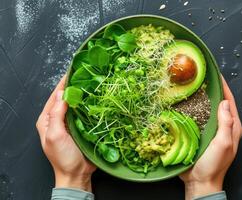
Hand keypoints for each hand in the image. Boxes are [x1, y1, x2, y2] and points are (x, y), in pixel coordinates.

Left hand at [36, 76, 95, 191]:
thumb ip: (56, 114)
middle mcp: (58, 119)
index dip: (63, 84)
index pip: (54, 97)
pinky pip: (85, 113)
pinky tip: (96, 98)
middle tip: (85, 75)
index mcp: (47, 120)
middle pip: (65, 99)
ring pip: (76, 105)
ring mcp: (70, 123)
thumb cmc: (63, 157)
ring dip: (82, 95)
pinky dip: (89, 105)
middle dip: (74, 87)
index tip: (72, 72)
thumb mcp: (55, 135)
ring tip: (92, 83)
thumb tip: (62, 94)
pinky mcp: (81, 127)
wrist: (76, 174)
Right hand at [180, 76, 241, 198]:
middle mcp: (222, 126)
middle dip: (212, 89)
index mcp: (232, 127)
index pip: (230, 102)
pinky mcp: (199, 133)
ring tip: (192, 85)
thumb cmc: (213, 165)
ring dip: (201, 97)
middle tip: (202, 77)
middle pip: (219, 103)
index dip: (224, 87)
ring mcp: (210, 130)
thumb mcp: (223, 144)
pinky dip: (193, 108)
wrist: (199, 181)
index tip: (216, 74)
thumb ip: (226, 124)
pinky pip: (197, 117)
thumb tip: (225, 102)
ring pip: (207, 109)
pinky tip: (184, 102)